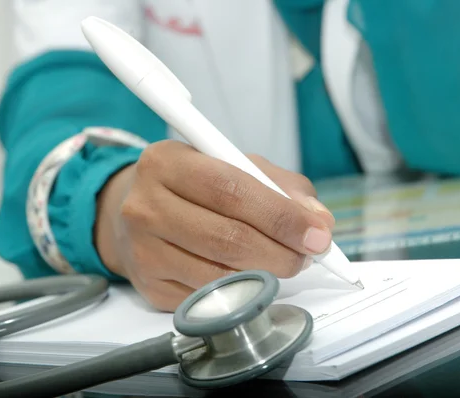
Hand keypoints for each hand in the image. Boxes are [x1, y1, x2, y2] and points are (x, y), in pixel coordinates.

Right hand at [95, 140, 334, 310]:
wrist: (140, 213)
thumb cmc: (196, 187)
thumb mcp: (237, 167)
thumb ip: (282, 187)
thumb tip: (319, 221)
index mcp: (168, 161)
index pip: (232, 190)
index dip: (280, 216)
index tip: (317, 234)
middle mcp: (146, 204)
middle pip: (227, 238)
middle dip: (280, 253)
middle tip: (306, 255)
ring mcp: (143, 249)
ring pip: (219, 274)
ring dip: (265, 275)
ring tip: (283, 263)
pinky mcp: (149, 284)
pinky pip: (207, 298)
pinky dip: (240, 291)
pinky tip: (251, 277)